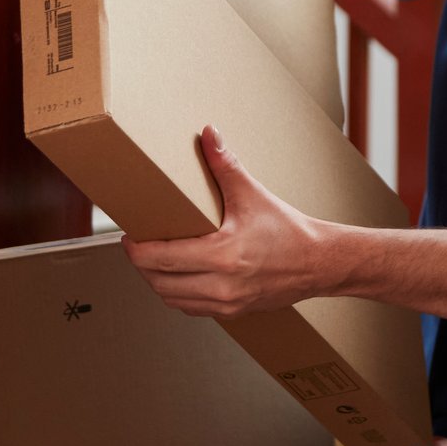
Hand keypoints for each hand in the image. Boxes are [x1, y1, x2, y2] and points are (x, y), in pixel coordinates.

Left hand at [123, 125, 329, 315]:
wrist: (318, 263)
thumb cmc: (288, 230)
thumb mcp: (253, 195)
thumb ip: (225, 164)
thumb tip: (208, 133)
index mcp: (223, 256)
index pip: (162, 260)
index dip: (137, 251)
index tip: (128, 237)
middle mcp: (223, 285)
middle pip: (161, 283)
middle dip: (141, 266)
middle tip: (136, 246)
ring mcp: (227, 303)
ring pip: (173, 300)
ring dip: (157, 282)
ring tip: (152, 260)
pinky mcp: (232, 312)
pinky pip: (191, 308)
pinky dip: (176, 294)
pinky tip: (176, 276)